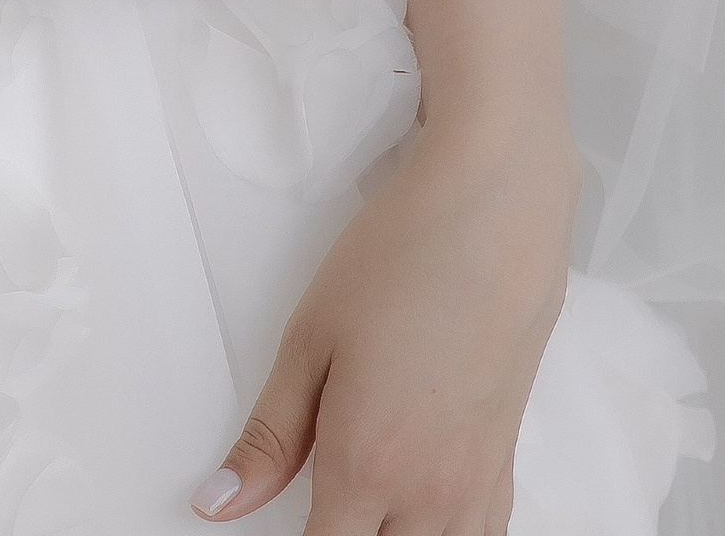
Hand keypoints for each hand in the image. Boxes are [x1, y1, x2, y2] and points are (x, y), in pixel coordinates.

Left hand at [195, 122, 575, 531]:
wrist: (492, 221)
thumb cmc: (399, 264)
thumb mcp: (307, 344)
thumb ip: (267, 439)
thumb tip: (219, 502)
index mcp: (367, 467)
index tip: (257, 521)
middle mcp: (431, 497)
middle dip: (338, 532)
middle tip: (308, 492)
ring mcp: (476, 493)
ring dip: (386, 535)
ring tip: (351, 497)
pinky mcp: (505, 474)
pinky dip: (434, 533)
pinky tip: (406, 504)